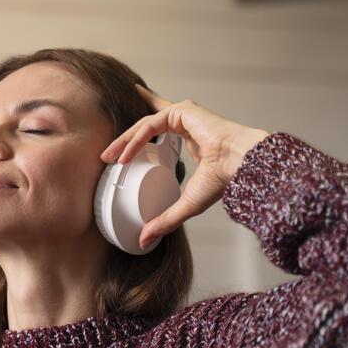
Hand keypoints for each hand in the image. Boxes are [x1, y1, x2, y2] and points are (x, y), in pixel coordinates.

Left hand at [99, 84, 270, 247]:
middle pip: (146, 126)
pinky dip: (135, 140)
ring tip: (110, 158)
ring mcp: (184, 114)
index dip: (147, 117)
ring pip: (144, 125)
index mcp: (192, 136)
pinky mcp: (181, 111)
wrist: (240, 165)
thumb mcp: (187, 203)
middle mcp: (187, 121)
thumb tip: (146, 239)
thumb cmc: (224, 179)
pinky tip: (124, 155)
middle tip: (107, 156)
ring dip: (125, 141)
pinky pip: (150, 125)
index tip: (133, 108)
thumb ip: (165, 219)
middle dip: (125, 141)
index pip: (163, 123)